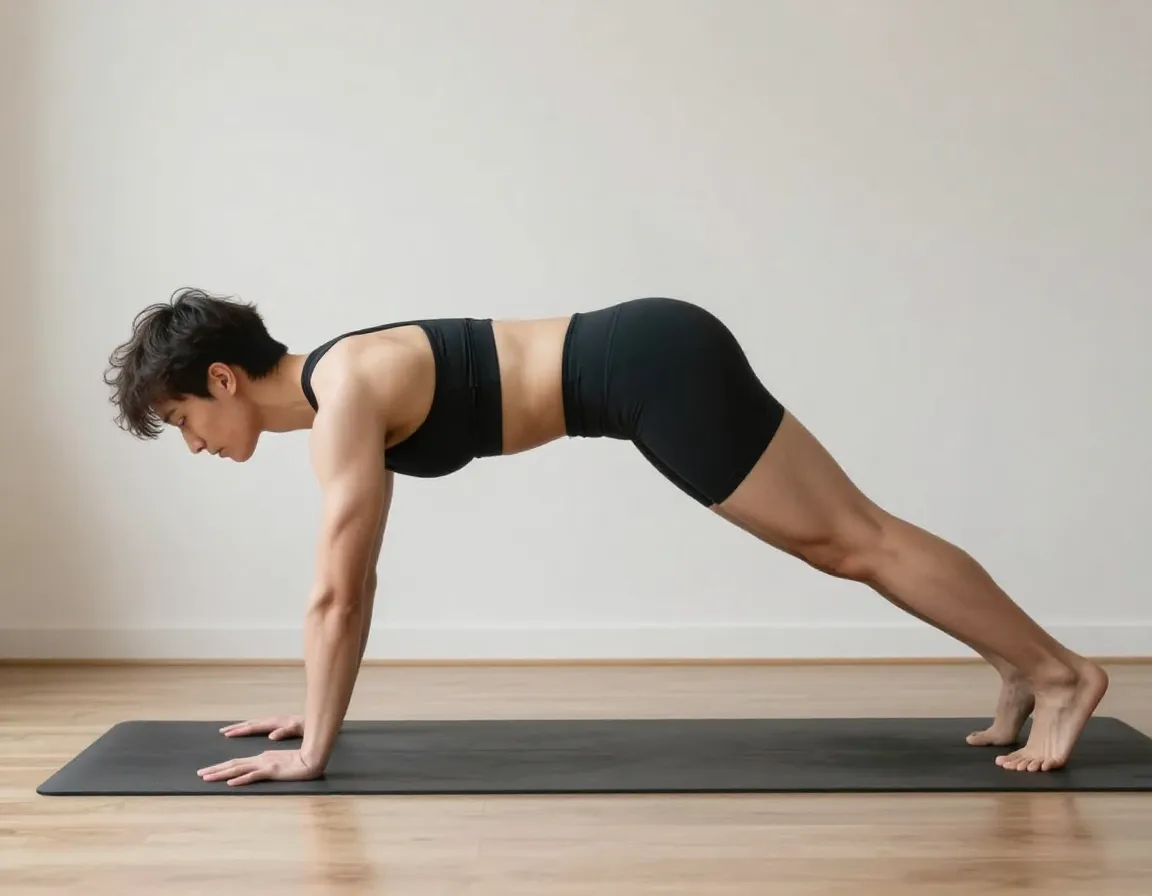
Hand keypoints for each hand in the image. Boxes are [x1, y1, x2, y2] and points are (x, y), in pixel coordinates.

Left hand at [197, 748, 321, 786]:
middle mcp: (259, 759)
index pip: (237, 762)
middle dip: (214, 769)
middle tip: (199, 774)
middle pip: (233, 764)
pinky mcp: (271, 771)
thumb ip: (267, 766)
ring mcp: (265, 765)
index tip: (208, 771)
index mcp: (261, 757)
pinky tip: (231, 782)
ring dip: (221, 773)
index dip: (221, 767)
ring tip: (207, 777)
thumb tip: (254, 770)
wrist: (312, 759)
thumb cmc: (298, 762)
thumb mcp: (279, 764)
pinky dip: (241, 778)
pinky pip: (253, 776)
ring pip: (238, 768)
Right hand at [219, 715, 303, 740]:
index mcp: (274, 723)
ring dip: (241, 728)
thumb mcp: (298, 728)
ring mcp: (274, 723)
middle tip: (222, 731)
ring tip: (229, 731)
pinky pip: (259, 726)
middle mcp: (271, 721)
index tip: (226, 733)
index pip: (253, 726)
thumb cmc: (307, 725)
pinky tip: (246, 732)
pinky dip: (249, 728)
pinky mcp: (277, 725)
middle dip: (236, 728)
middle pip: (250, 724)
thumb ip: (286, 731)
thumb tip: (271, 736)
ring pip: (253, 724)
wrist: (317, 720)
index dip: (240, 730)